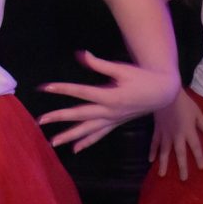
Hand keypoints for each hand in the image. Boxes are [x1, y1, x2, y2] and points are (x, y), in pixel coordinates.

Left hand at [37, 50, 179, 152]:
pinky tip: (75, 149)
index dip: (62, 89)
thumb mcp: (122, 68)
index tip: (45, 87)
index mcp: (109, 96)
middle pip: (79, 115)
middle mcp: (109, 111)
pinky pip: (99, 135)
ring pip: (87, 130)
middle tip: (39, 121)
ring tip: (52, 142)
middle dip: (59, 118)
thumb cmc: (142, 77)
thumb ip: (99, 63)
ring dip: (69, 136)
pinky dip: (87, 142)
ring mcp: (112, 120)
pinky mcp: (116, 123)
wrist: (163, 92)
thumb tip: (80, 54)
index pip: (80, 92)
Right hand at [149, 90, 202, 180]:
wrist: (167, 93)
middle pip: (180, 154)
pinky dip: (152, 151)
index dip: (199, 158)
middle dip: (182, 166)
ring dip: (163, 163)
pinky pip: (154, 143)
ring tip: (162, 175)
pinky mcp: (157, 130)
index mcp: (189, 131)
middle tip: (183, 179)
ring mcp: (165, 134)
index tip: (201, 167)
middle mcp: (177, 135)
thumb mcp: (198, 113)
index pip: (196, 147)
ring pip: (164, 151)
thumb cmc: (184, 103)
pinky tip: (151, 160)